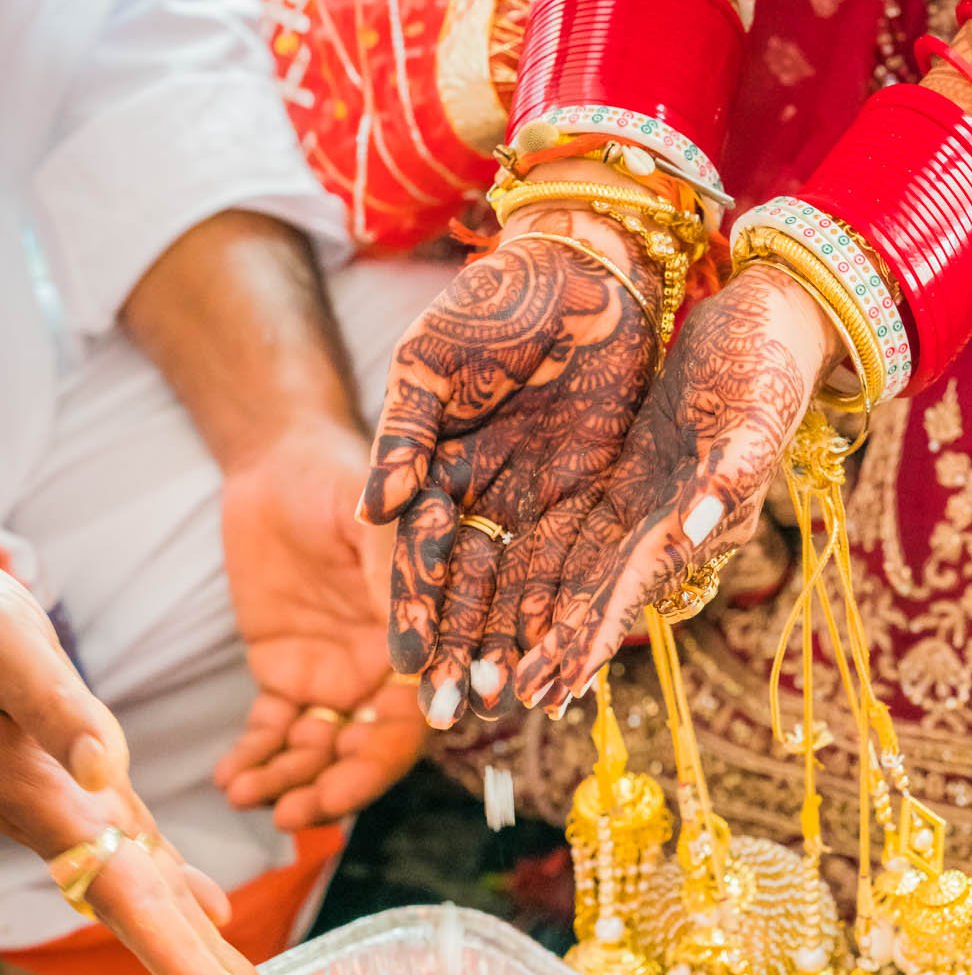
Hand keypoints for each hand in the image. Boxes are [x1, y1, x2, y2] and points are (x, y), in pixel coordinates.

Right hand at [0, 570, 266, 974]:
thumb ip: (56, 710)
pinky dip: (174, 886)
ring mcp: (70, 807)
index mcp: (49, 803)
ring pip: (146, 889)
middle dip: (198, 972)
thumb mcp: (11, 656)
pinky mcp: (79, 786)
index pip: (130, 898)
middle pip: (144, 912)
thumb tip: (106, 766)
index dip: (179, 958)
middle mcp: (62, 820)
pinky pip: (135, 851)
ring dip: (194, 941)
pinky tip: (209, 911)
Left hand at [214, 424, 424, 828]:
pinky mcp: (287, 673)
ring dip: (285, 781)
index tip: (343, 790)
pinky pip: (273, 729)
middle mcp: (386, 672)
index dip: (380, 763)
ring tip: (246, 796)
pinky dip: (253, 758)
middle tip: (289, 814)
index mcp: (424, 642)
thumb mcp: (379, 524)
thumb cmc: (347, 480)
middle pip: (364, 751)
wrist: (282, 460)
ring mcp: (336, 676)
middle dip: (328, 788)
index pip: (412, 720)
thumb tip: (421, 665)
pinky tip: (229, 779)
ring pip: (316, 750)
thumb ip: (403, 585)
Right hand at [360, 206, 658, 725]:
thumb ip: (404, 432)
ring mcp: (540, 498)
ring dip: (515, 644)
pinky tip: (568, 655)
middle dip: (460, 648)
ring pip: (523, 587)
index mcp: (436, 467)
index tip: (408, 662)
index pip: (419, 553)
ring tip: (508, 701)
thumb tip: (373, 512)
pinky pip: (582, 562)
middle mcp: (486, 496)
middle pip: (469, 586)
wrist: (583, 263)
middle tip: (450, 711)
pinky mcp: (595, 493)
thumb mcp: (432, 357)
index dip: (414, 607)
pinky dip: (574, 610)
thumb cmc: (496, 298)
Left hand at [515, 263, 837, 705]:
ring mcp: (644, 503)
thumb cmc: (770, 365)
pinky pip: (575, 528)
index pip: (631, 591)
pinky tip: (512, 596)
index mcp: (696, 524)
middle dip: (557, 649)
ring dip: (544, 620)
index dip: (593, 638)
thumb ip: (726, 479)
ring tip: (505, 669)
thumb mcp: (754, 419)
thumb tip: (689, 532)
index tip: (557, 686)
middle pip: (598, 597)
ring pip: (581, 572)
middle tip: (510, 699)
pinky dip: (545, 565)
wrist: (772, 321)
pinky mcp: (626, 475)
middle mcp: (666, 527)